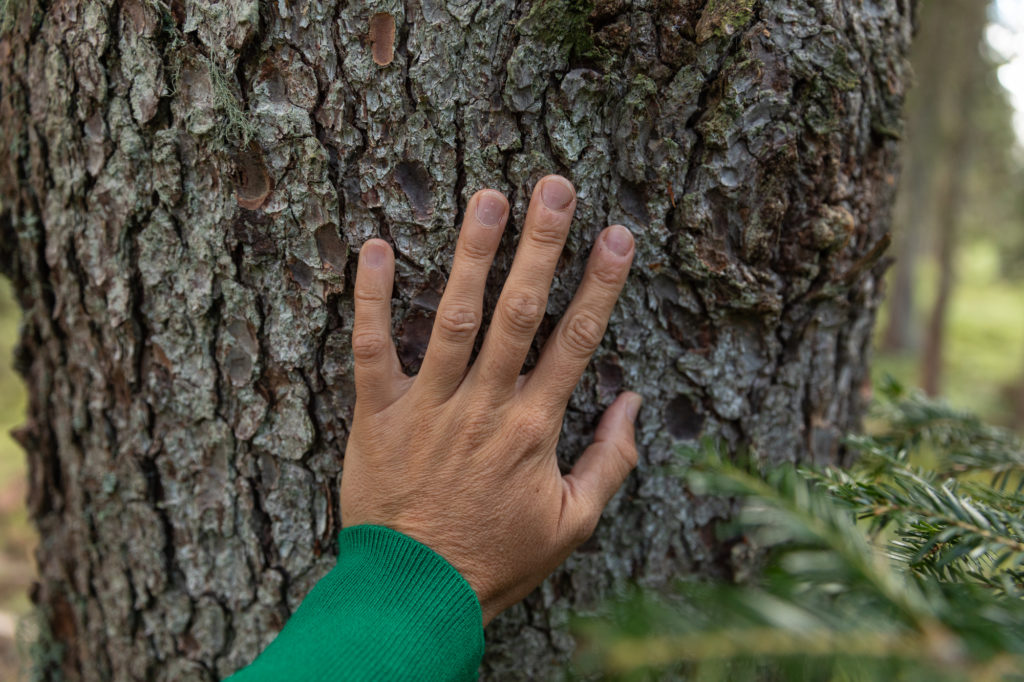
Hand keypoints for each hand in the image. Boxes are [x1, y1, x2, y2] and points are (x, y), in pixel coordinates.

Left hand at [340, 175, 639, 624]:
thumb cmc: (497, 560)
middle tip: (556, 187)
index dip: (601, 286)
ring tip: (488, 197)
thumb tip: (633, 401)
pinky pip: (373, 349)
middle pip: (520, 314)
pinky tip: (373, 246)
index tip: (618, 236)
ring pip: (455, 318)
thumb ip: (610, 461)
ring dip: (472, 255)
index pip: (576, 342)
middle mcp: (484, 406)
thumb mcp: (573, 524)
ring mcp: (429, 406)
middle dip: (542, 246)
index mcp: (533, 429)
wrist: (417, 596)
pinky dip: (371, 298)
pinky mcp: (378, 414)